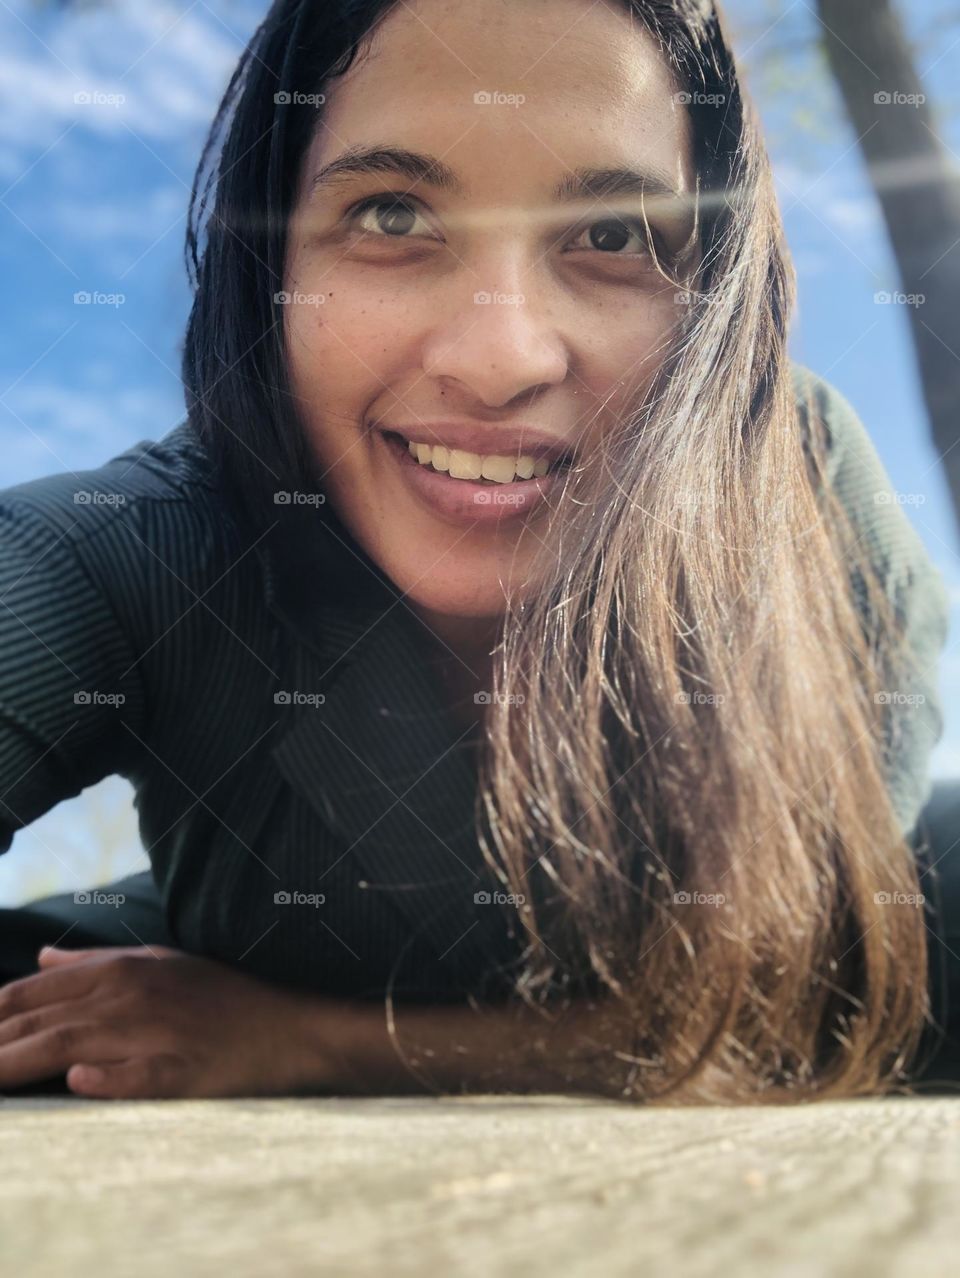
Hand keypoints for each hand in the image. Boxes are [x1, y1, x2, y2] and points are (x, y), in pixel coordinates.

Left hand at [0, 943, 337, 1098]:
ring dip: (19, 1063)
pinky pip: (136, 1075)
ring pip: (70, 1046)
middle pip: (43, 1021)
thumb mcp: (162, 963)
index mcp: (123, 969)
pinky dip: (105, 1078)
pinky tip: (78, 1081)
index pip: (36, 992)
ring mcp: (155, 1034)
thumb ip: (99, 959)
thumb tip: (43, 957)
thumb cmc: (222, 998)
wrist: (287, 1030)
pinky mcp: (181, 1072)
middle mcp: (131, 997)